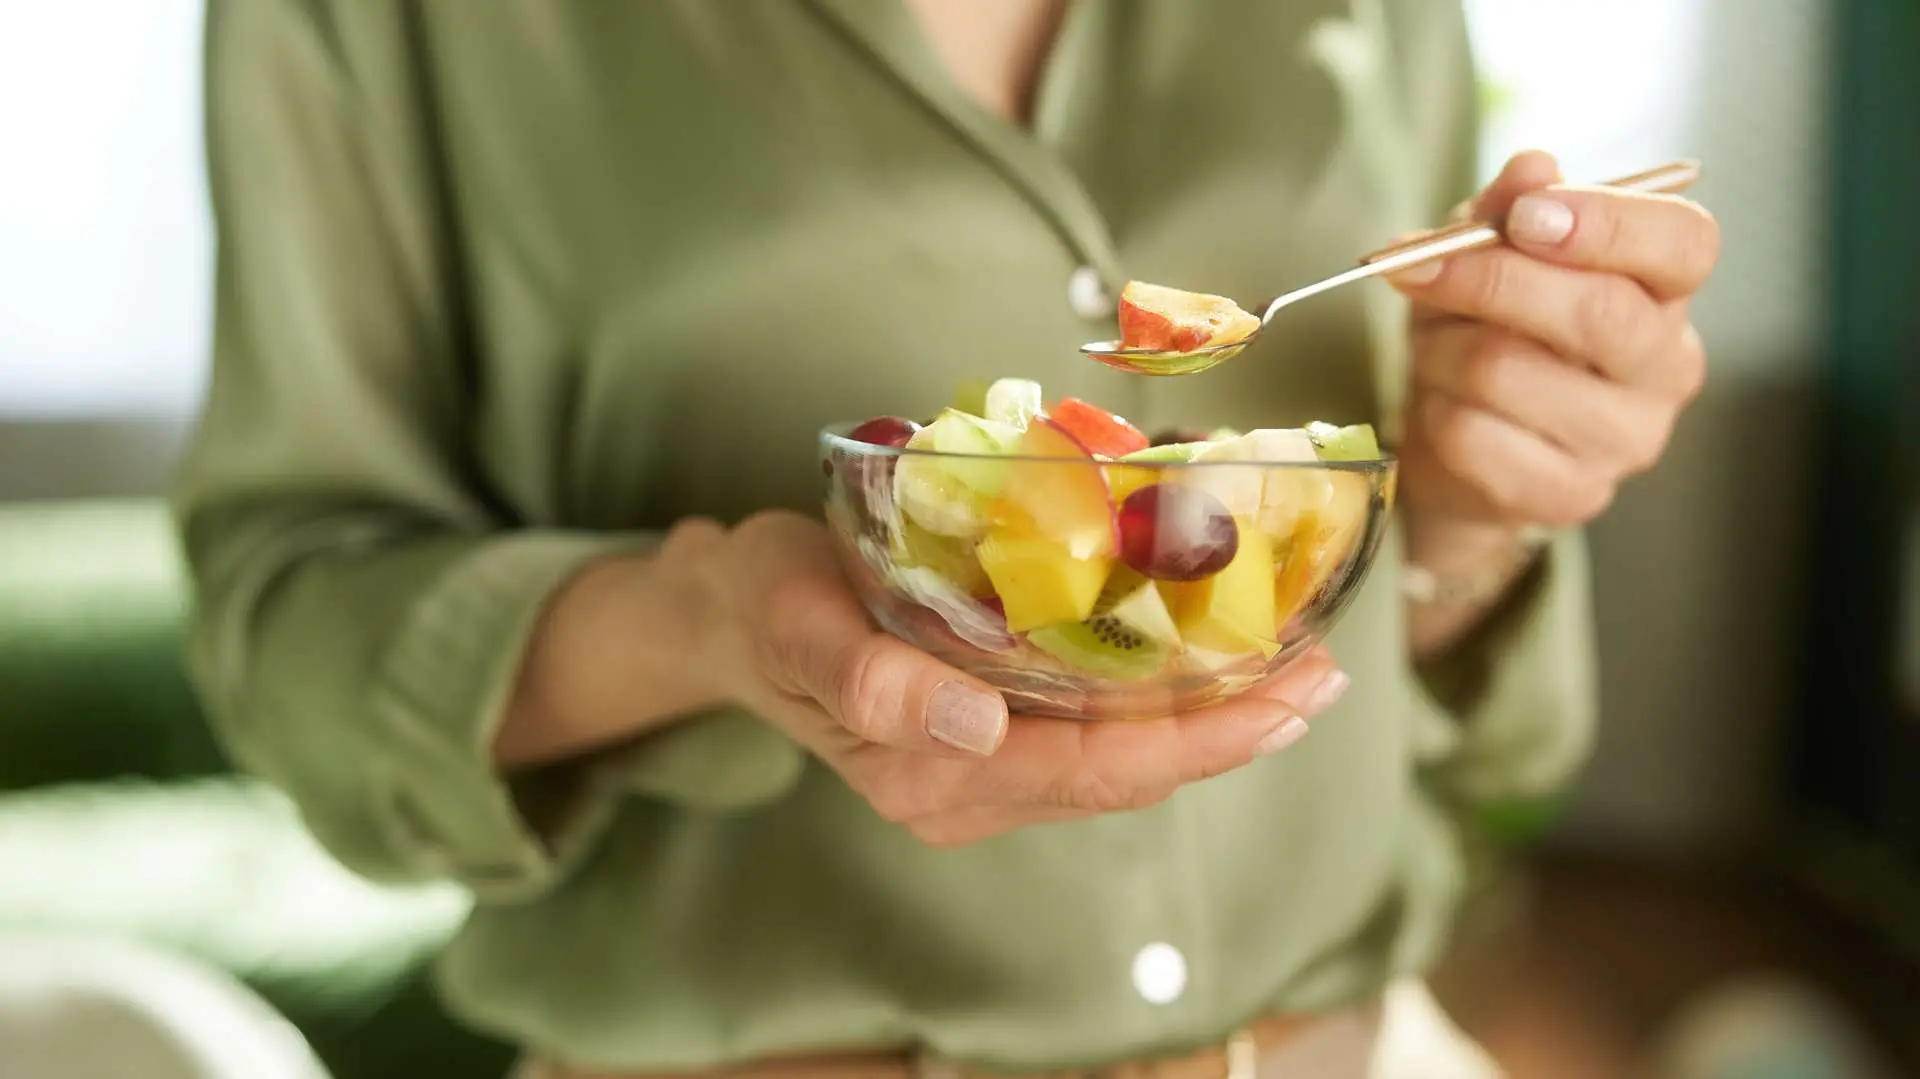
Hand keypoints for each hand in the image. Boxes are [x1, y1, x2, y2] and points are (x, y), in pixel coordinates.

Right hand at [699, 511, 1350, 846]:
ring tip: (1296, 664)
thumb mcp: (795, 623)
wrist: (724, 614)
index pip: (1097, 770)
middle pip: (1130, 772)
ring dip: (1213, 714)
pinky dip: (1164, 698)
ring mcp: (983, 767)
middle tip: (1327, 671)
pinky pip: (1096, 730)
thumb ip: (868, 676)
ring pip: (1122, 755)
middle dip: (1234, 727)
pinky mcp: (991, 734)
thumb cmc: (760, 606)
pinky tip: (1210, 657)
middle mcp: (970, 788)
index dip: (1201, 738)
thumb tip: (971, 722)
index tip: (1285, 693)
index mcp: (933, 776)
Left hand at [1390, 150, 1718, 534]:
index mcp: (1665, 293)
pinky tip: (1442, 406)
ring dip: (1438, 348)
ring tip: (1428, 348)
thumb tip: (1532, 167)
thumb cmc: (1488, 332)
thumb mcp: (1487, 256)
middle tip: (1417, 265)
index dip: (1606, 223)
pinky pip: (1472, 434)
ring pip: (1509, 370)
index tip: (1525, 214)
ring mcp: (1625, 441)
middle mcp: (1666, 369)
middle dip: (1491, 281)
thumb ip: (1506, 209)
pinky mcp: (1569, 496)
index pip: (1685, 245)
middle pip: (1598, 312)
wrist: (1463, 452)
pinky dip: (1433, 408)